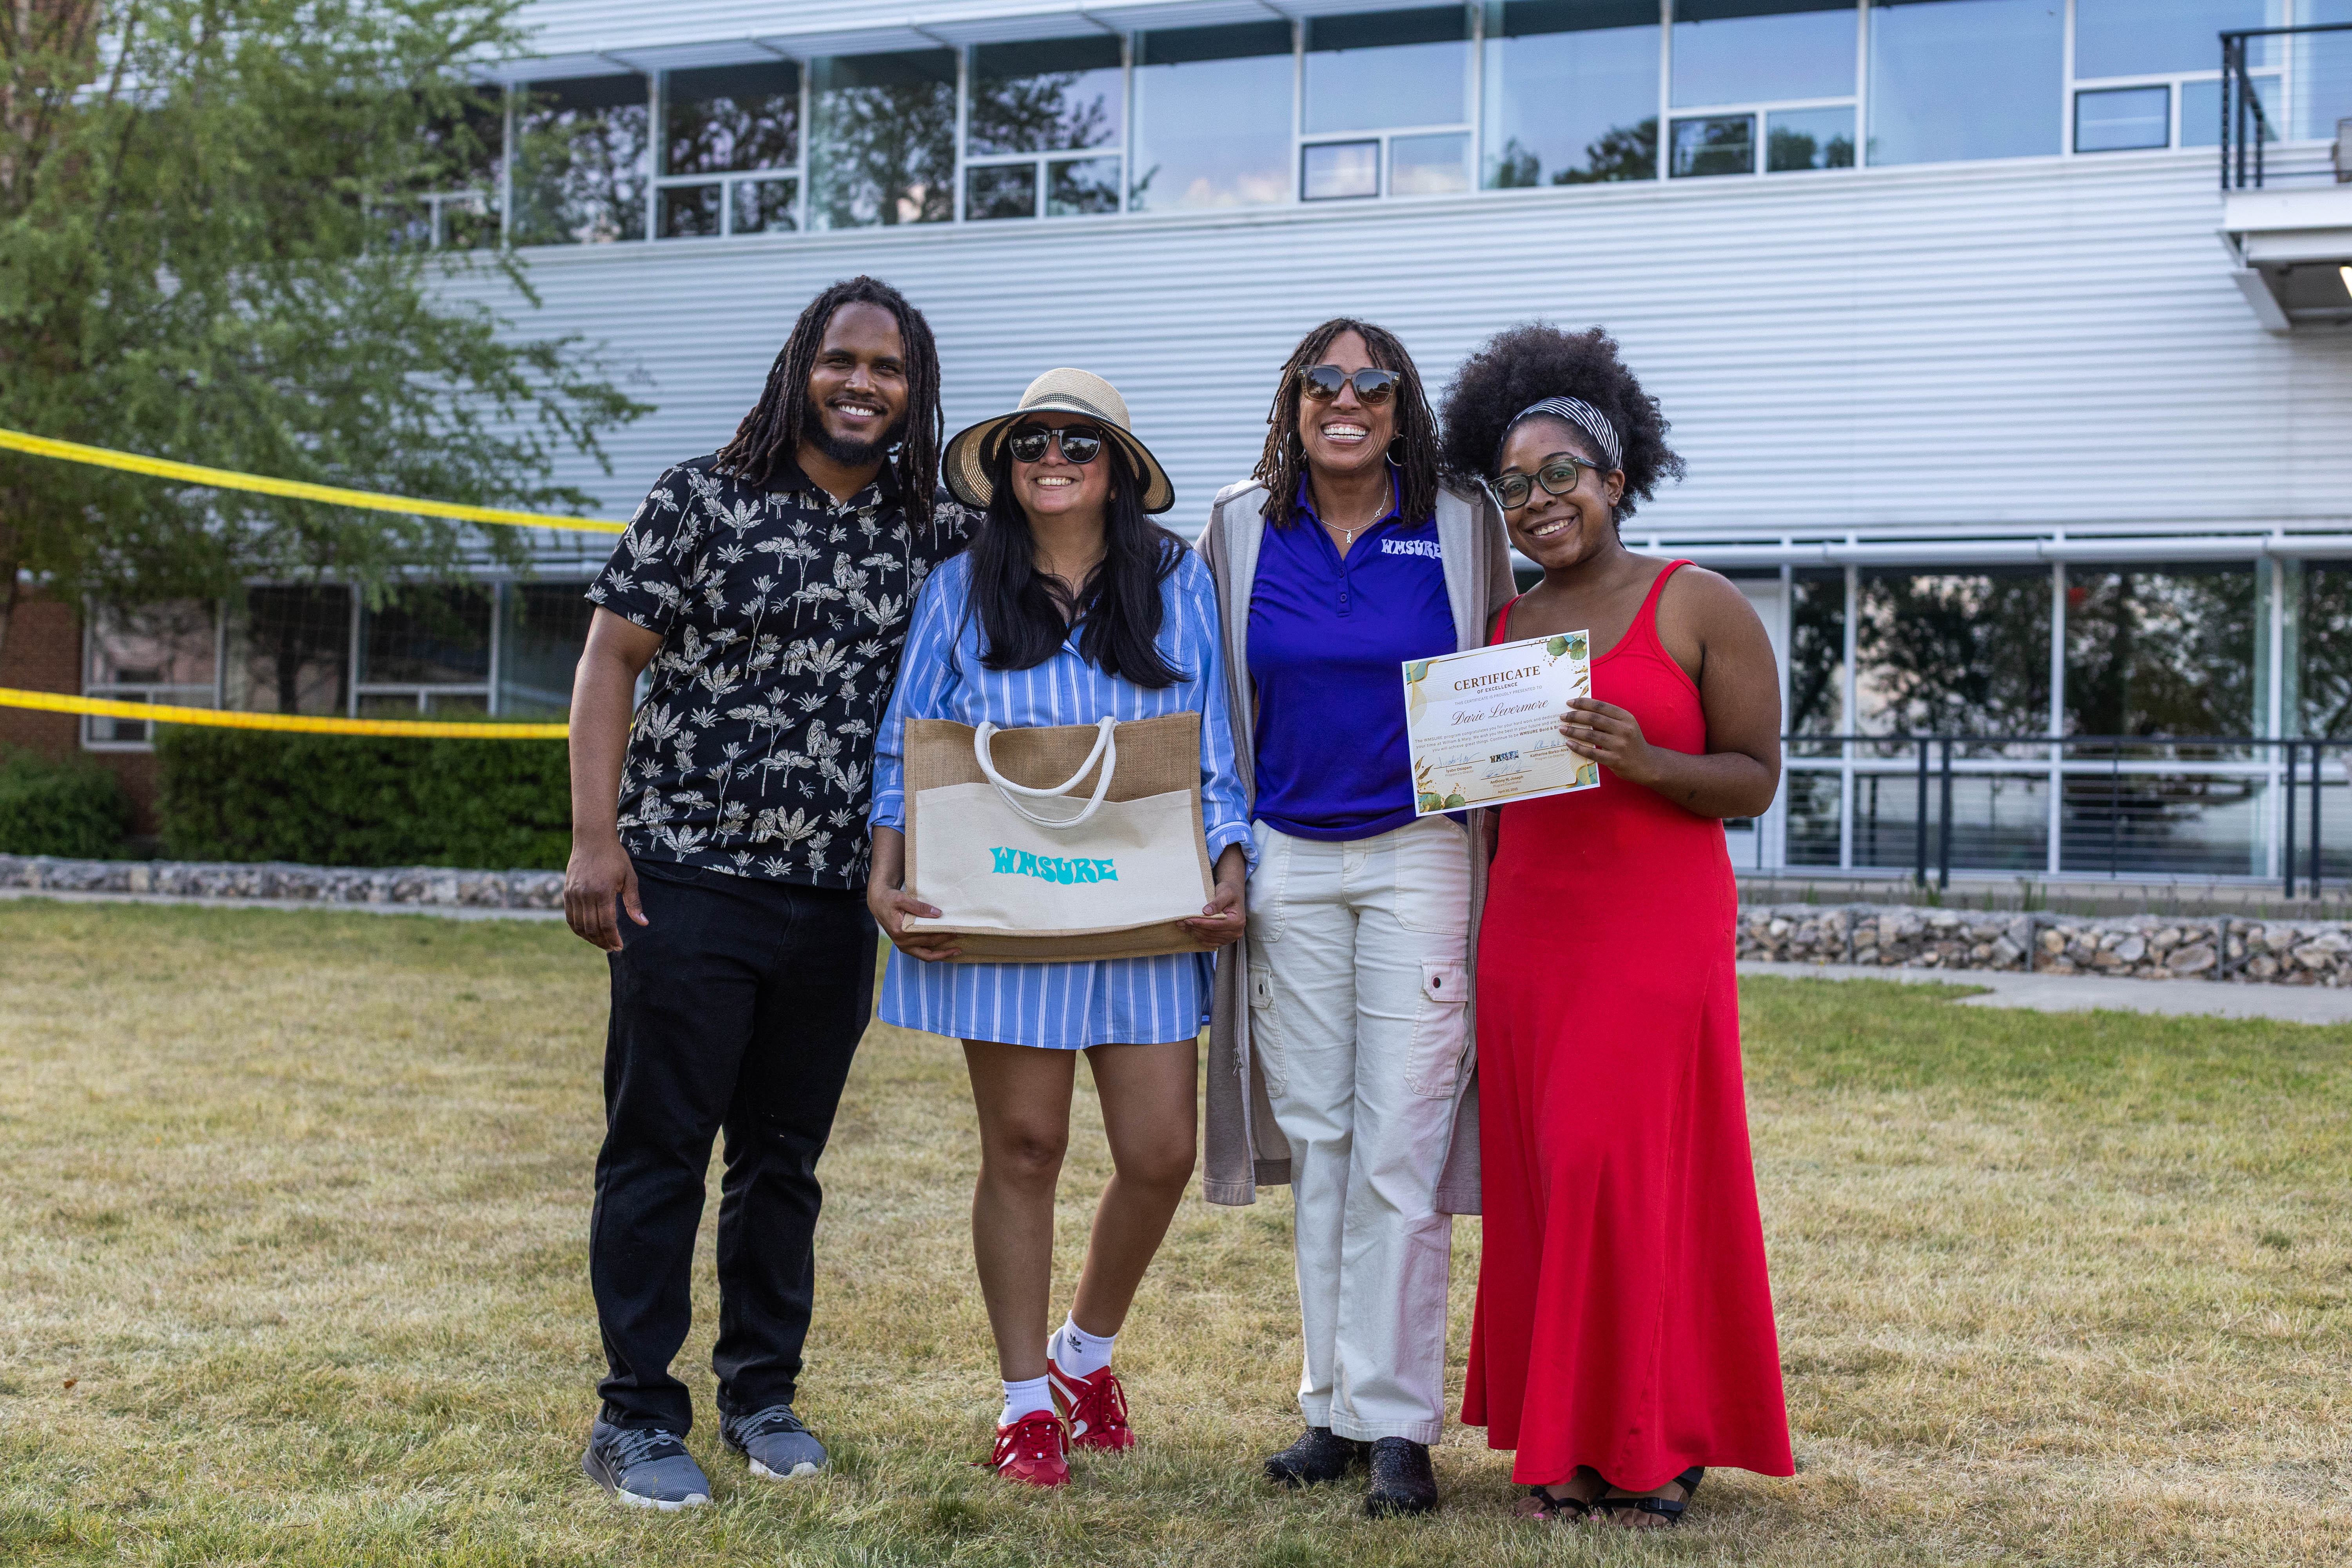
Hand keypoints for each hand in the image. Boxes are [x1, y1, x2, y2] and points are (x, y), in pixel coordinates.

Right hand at [565, 834, 645, 951]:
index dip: (613, 938)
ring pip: (579, 925)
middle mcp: (585, 894)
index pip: (607, 924)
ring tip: (601, 943)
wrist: (592, 839)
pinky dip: (578, 929)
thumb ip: (634, 902)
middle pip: (592, 928)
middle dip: (603, 941)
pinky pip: (570, 917)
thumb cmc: (614, 857)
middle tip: (612, 948)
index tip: (619, 946)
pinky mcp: (567, 892)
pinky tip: (587, 933)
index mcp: (603, 892)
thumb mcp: (629, 878)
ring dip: (590, 938)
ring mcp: (573, 894)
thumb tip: (643, 923)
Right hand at [868, 882, 961, 961]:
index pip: (927, 934)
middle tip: (962, 935)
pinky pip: (922, 954)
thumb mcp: (902, 899)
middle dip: (947, 941)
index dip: (943, 933)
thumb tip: (938, 914)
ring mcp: (903, 946)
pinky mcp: (904, 947)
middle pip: (929, 944)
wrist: (878, 903)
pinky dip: (934, 954)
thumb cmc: (890, 899)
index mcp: (901, 931)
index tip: (957, 930)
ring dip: (942, 954)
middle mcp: (901, 942)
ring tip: (957, 950)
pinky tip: (945, 951)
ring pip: (926, 955)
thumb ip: (919, 907)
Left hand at [1180, 845, 1247, 948]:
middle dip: (1195, 928)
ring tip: (1182, 926)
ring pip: (1209, 939)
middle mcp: (1236, 932)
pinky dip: (1199, 937)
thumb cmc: (1230, 891)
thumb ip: (1217, 903)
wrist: (1233, 894)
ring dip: (1195, 933)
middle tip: (1181, 922)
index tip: (1188, 919)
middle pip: (1211, 933)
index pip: (1216, 925)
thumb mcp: (1226, 892)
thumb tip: (1206, 912)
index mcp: (1237, 921)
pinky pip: (1210, 942)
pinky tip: (1191, 931)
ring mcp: (1230, 938)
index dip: (1201, 923)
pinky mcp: (1224, 940)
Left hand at [1559, 698, 1656, 785]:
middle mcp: (1624, 730)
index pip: (1600, 706)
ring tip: (1562, 729)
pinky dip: (1578, 748)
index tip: (1569, 702)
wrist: (1647, 764)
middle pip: (1593, 719)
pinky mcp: (1615, 760)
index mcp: (1626, 717)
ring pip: (1590, 736)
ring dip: (1573, 731)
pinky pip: (1591, 753)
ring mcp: (1619, 745)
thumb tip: (1582, 712)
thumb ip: (1609, 719)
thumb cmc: (1632, 742)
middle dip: (1575, 716)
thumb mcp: (1626, 725)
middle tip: (1562, 716)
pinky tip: (1568, 743)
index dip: (1583, 703)